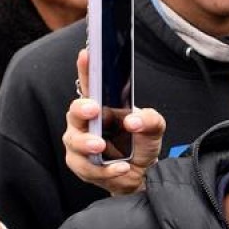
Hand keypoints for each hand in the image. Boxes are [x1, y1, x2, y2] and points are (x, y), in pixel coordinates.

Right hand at [63, 50, 165, 195]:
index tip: (87, 54)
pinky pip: (87, 167)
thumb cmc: (141, 144)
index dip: (86, 69)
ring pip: (75, 142)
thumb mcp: (153, 128)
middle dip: (81, 109)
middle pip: (74, 112)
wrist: (142, 173)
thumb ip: (150, 119)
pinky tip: (121, 168)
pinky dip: (105, 169)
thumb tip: (133, 121)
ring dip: (88, 144)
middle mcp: (85, 123)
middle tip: (93, 109)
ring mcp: (79, 144)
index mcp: (101, 106)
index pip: (91, 84)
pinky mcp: (81, 165)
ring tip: (102, 147)